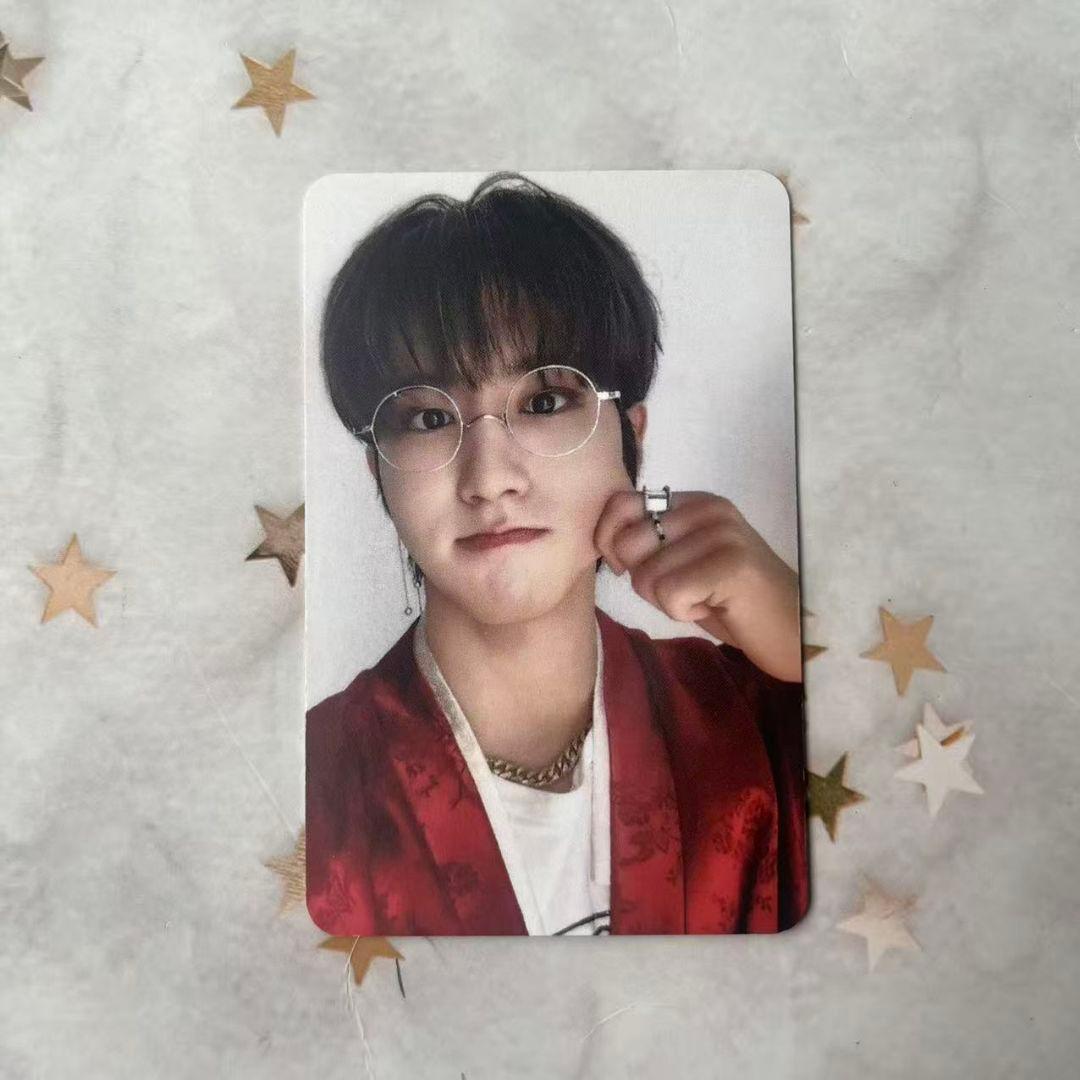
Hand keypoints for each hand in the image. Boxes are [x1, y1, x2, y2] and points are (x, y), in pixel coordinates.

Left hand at [593, 488, 802, 682]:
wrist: (793, 629)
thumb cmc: (732, 602)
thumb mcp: (684, 562)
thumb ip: (650, 544)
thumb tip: (603, 541)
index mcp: (694, 502)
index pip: (620, 504)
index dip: (609, 541)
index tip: (630, 568)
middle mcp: (708, 509)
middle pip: (627, 544)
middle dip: (644, 581)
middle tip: (684, 590)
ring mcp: (722, 533)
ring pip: (646, 575)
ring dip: (667, 601)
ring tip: (704, 597)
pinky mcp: (732, 564)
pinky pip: (669, 594)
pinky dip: (684, 612)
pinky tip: (714, 607)